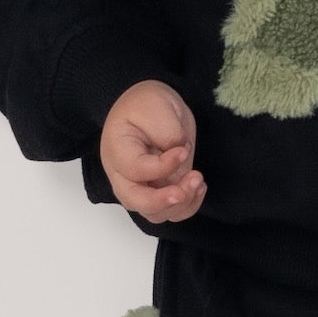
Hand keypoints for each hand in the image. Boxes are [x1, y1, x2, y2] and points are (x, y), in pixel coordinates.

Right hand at [101, 80, 205, 223]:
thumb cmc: (147, 103)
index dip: (163, 166)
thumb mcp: (155, 105)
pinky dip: (188, 205)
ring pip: (156, 213)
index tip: (183, 149)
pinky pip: (171, 211)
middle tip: (189, 186)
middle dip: (164, 201)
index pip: (136, 170)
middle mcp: (125, 175)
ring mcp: (144, 186)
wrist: (152, 105)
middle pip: (137, 202)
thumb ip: (166, 133)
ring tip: (198, 180)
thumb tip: (179, 154)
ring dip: (180, 204)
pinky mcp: (162, 189)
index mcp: (117, 151)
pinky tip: (199, 186)